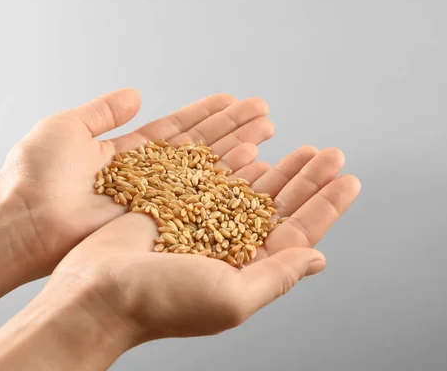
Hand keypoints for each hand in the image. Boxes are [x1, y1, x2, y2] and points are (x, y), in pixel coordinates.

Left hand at [0, 88, 273, 275]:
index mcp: (126, 154)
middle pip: (198, 149)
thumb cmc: (35, 175)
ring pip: (205, 171)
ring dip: (237, 149)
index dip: (206, 115)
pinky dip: (226, 179)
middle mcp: (147, 178)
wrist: (24, 221)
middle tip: (264, 113)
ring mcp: (156, 201)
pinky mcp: (160, 221)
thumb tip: (135, 94)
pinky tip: (252, 162)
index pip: (176, 130)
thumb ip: (104, 111)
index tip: (233, 100)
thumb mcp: (68, 127)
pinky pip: (199, 197)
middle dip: (232, 130)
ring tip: (266, 130)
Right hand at [49, 145, 360, 340]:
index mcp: (247, 270)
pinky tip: (253, 146)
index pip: (298, 234)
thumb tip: (318, 258)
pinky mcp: (176, 205)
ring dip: (276, 166)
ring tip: (299, 146)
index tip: (349, 180)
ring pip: (248, 189)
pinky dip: (234, 160)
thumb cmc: (162, 302)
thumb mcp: (232, 296)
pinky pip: (213, 177)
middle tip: (330, 153)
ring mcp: (202, 224)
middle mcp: (228, 247)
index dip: (325, 206)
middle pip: (278, 206)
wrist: (97, 289)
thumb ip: (277, 276)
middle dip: (306, 179)